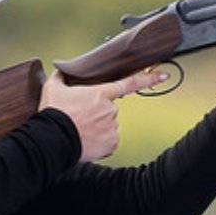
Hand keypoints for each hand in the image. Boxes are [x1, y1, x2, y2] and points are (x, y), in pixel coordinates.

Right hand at [40, 69, 166, 161]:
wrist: (52, 139)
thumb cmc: (53, 114)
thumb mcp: (53, 88)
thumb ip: (62, 76)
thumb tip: (62, 71)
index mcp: (101, 93)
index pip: (130, 83)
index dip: (149, 78)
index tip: (163, 75)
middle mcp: (111, 109)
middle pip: (109, 109)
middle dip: (98, 113)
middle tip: (81, 118)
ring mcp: (113, 127)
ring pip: (109, 125)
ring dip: (98, 128)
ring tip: (81, 130)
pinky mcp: (112, 143)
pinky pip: (109, 141)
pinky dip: (100, 141)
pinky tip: (87, 140)